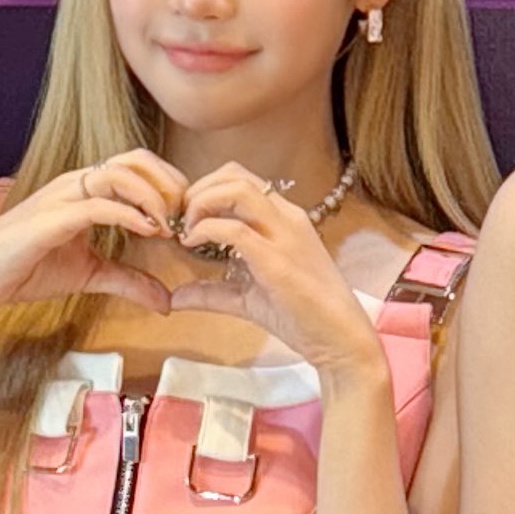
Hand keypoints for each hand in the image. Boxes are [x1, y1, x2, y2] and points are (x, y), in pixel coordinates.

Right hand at [0, 155, 187, 337]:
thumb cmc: (26, 269)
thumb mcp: (89, 274)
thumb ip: (128, 280)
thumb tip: (166, 300)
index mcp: (84, 190)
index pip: (136, 165)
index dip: (168, 182)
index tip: (186, 215)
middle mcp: (75, 184)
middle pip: (134, 159)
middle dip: (168, 181)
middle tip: (184, 215)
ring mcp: (61, 197)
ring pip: (118, 173)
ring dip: (152, 195)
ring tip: (166, 224)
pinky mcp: (50, 218)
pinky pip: (97, 204)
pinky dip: (128, 213)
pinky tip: (147, 230)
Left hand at [153, 165, 385, 380]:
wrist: (340, 339)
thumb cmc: (302, 316)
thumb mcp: (249, 299)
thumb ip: (213, 293)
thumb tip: (174, 297)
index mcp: (284, 219)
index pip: (241, 180)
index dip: (206, 190)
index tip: (188, 219)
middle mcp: (286, 217)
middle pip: (235, 174)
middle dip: (199, 190)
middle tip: (182, 221)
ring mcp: (284, 235)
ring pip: (236, 189)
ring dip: (202, 203)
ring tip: (188, 231)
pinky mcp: (276, 260)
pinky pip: (234, 228)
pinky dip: (205, 230)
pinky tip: (193, 245)